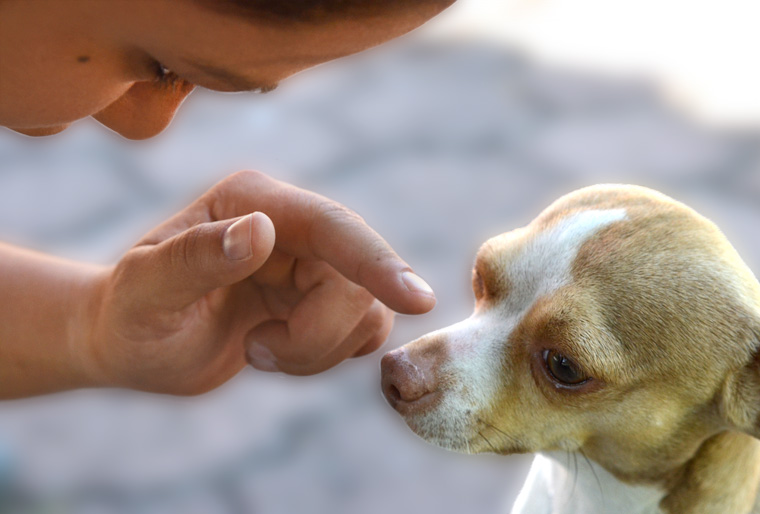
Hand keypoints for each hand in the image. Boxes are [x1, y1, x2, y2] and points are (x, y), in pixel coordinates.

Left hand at [85, 171, 434, 394]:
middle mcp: (291, 224)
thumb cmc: (130, 316)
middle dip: (316, 335)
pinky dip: (326, 356)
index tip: (418, 301)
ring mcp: (312, 263)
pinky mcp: (322, 299)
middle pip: (355, 279)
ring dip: (316, 351)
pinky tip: (277, 354)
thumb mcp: (143, 292)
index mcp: (252, 201)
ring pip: (366, 310)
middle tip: (255, 353)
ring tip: (255, 350)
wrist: (137, 345)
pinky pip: (362, 330)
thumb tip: (261, 231)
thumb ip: (194, 257)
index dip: (376, 261)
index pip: (331, 226)